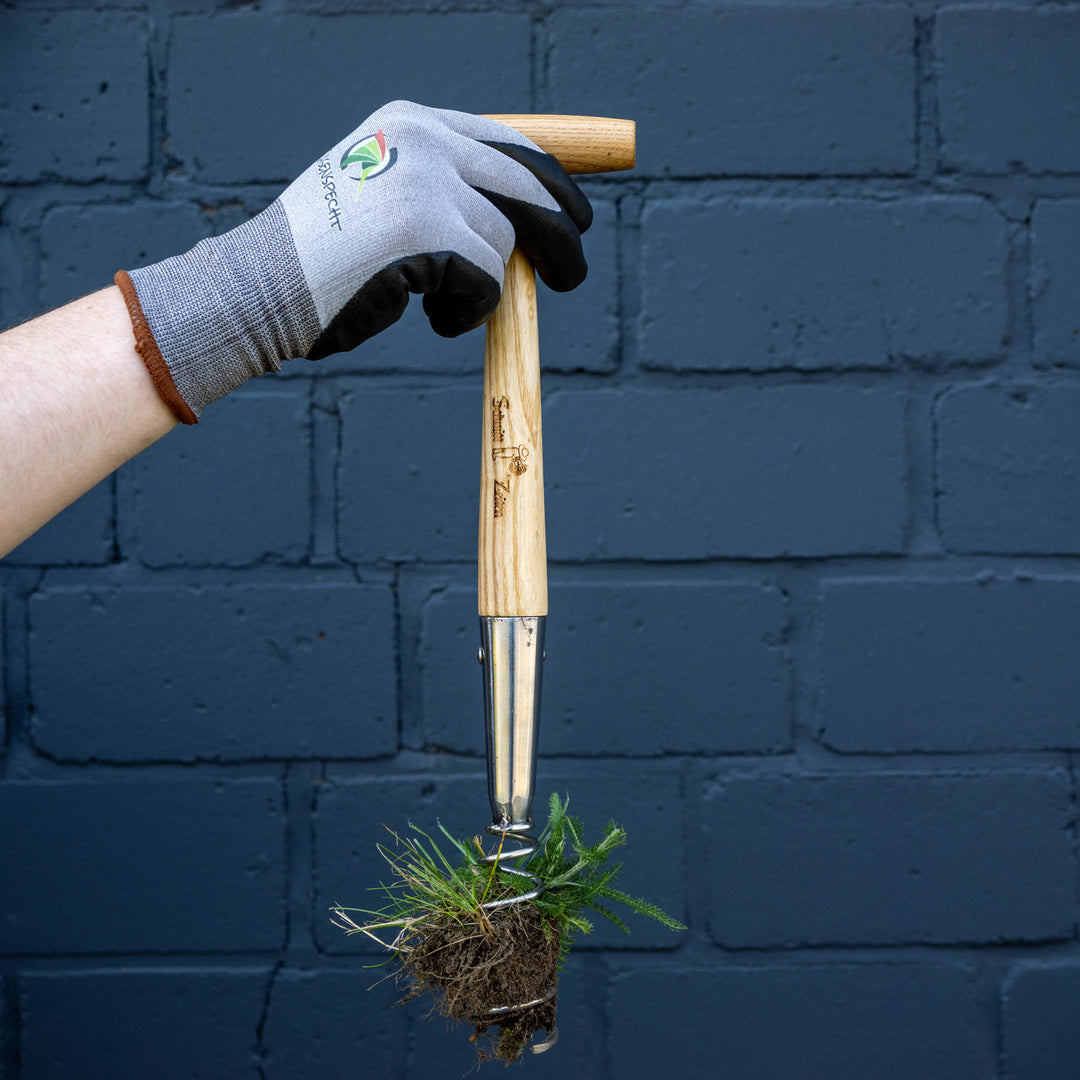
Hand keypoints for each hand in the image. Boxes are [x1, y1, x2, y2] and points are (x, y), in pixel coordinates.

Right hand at [115, 101, 592, 423]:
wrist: (259, 288)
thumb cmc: (321, 261)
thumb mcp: (382, 198)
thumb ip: (444, 192)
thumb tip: (523, 224)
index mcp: (413, 123)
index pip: (510, 141)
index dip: (556, 175)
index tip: (580, 207)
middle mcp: (424, 139)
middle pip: (529, 185)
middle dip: (562, 232)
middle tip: (573, 273)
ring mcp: (426, 180)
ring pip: (505, 243)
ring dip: (486, 288)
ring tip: (442, 306)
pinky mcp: (427, 230)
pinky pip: (487, 281)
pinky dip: (469, 312)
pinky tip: (431, 319)